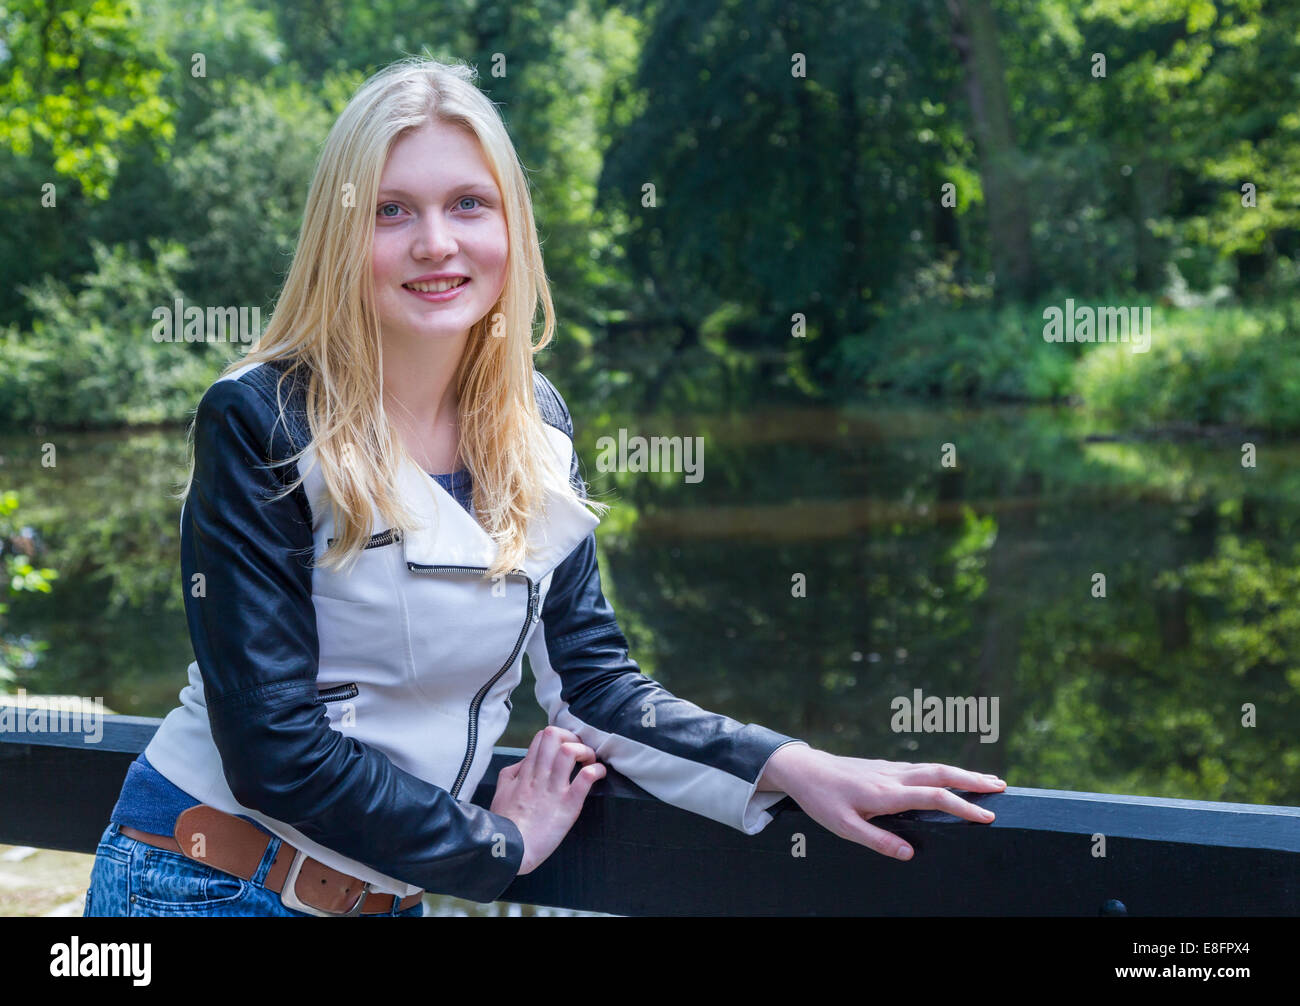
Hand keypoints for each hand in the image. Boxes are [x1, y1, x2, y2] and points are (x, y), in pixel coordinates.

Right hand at [489, 725, 605, 875]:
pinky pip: (585, 778)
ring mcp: (554, 789)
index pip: (542, 737)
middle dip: (572, 737)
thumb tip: (526, 760)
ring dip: (585, 751)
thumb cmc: (505, 825)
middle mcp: (540, 776)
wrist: (510, 850)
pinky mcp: (568, 804)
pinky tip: (599, 774)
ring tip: (590, 761)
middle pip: (554, 735)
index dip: (558, 736)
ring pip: (569, 751)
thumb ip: (513, 773)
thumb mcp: (501, 792)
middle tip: (580, 751)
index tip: (566, 747)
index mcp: (525, 773)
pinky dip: (596, 770)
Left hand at [760, 744, 1005, 859]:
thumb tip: (910, 855)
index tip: (986, 816)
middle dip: (973, 780)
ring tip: (987, 781)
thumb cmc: (822, 801)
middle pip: (941, 773)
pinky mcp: (885, 767)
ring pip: (933, 768)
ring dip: (962, 773)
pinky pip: (922, 768)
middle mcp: (893, 776)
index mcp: (886, 793)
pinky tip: (952, 778)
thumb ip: (877, 841)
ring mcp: (890, 769)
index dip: (962, 806)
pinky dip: (944, 772)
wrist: (804, 768)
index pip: (934, 798)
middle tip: (1001, 787)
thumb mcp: (844, 827)